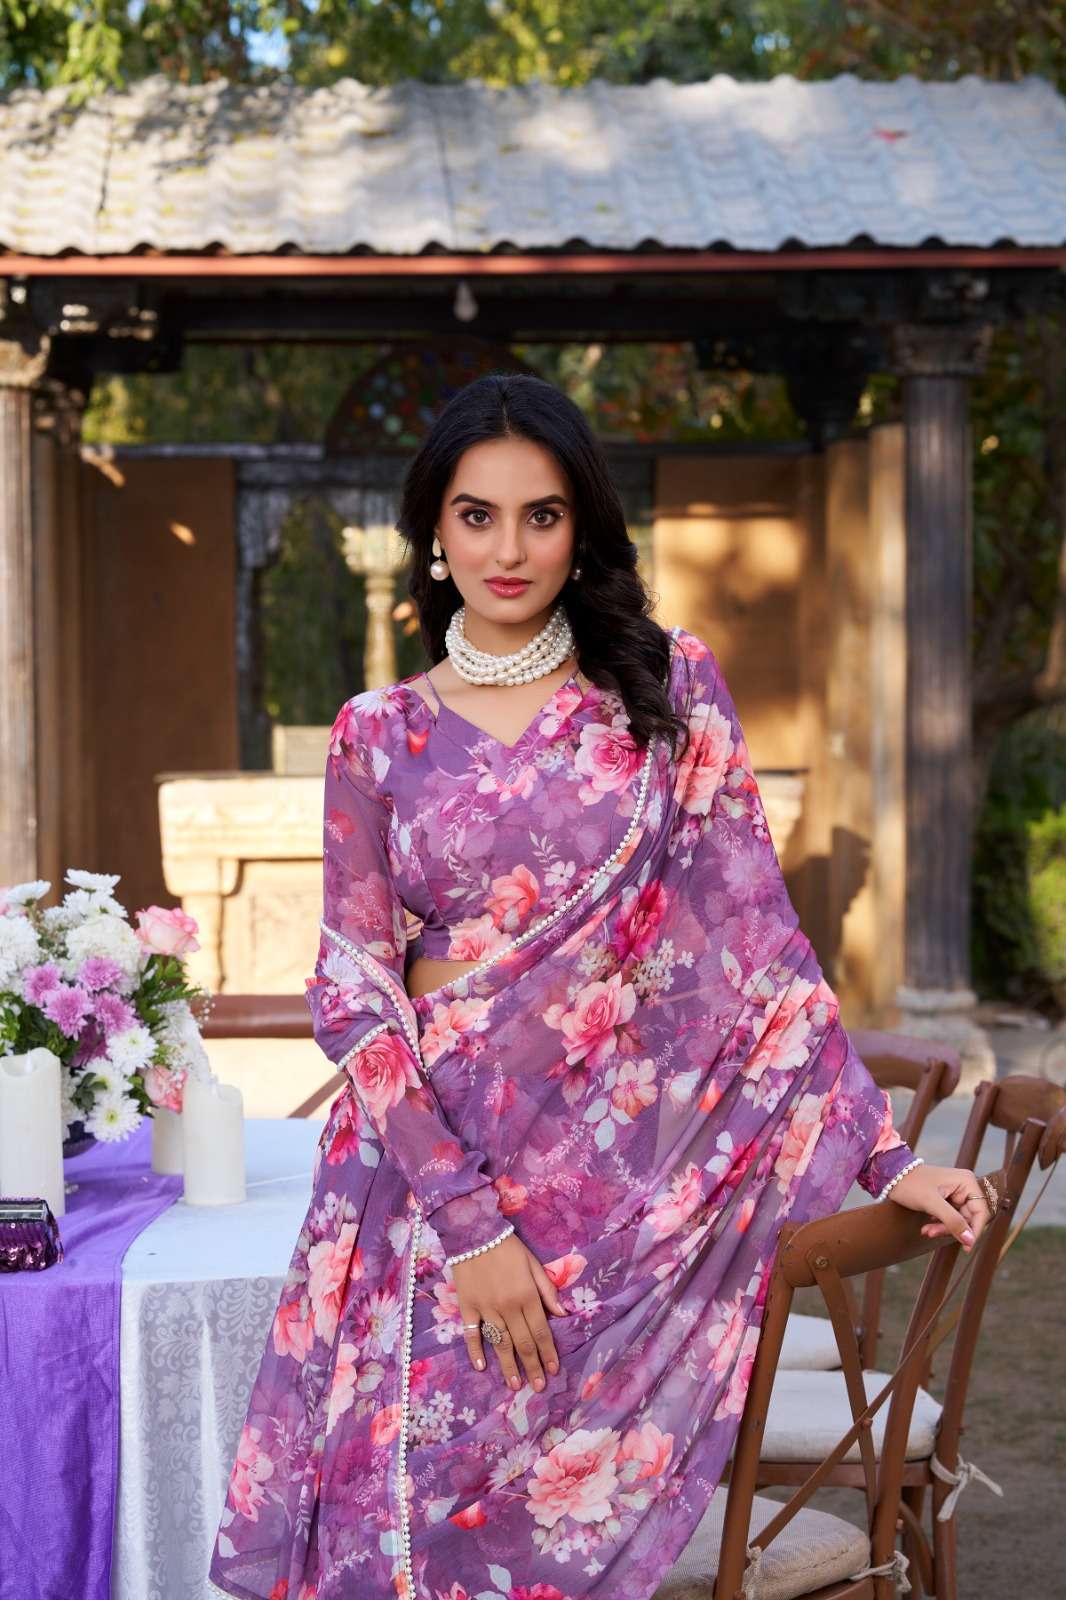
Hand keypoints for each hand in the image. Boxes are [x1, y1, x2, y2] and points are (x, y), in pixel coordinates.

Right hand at [451, 1233, 567, 1392]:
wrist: (474, 1233)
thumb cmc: (507, 1247)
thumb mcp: (533, 1263)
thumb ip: (547, 1290)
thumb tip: (563, 1314)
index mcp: (527, 1296)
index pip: (541, 1331)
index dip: (548, 1352)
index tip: (553, 1370)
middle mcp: (507, 1307)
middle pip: (523, 1343)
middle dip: (532, 1366)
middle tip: (538, 1387)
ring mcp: (486, 1309)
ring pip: (500, 1343)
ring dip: (508, 1366)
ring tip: (515, 1385)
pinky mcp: (467, 1307)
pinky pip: (471, 1333)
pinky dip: (475, 1351)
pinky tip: (481, 1367)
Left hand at [884, 1163, 994, 1251]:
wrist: (891, 1176)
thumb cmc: (910, 1184)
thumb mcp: (931, 1203)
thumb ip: (952, 1221)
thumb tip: (970, 1241)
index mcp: (967, 1182)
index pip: (980, 1212)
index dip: (975, 1230)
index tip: (966, 1247)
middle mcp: (965, 1186)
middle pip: (969, 1218)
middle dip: (951, 1229)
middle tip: (932, 1234)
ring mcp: (956, 1193)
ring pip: (958, 1220)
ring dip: (943, 1228)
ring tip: (926, 1231)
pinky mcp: (947, 1199)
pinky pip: (950, 1218)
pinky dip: (939, 1224)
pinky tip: (927, 1227)